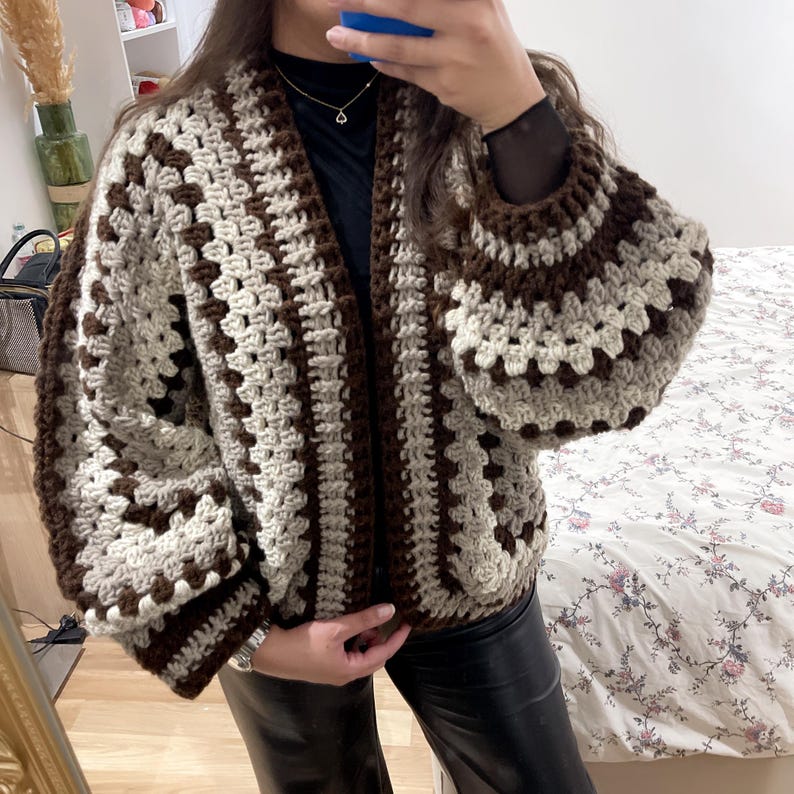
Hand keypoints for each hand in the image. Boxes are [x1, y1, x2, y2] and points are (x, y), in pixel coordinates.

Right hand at [250, 603, 411, 685]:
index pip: (384, 654)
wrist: (270, 653)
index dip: (398, 638)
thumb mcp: (336, 629)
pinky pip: (348, 655)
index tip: (408, 623)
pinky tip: (347, 628)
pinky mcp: (323, 666)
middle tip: (385, 619)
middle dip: (382, 639)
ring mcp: (333, 672)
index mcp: (351, 670)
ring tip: (364, 621)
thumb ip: (364, 619)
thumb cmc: (303, 643)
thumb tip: (390, 610)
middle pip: (374, 657)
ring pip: (360, 656)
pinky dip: (353, 642)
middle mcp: (345, 675)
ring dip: (366, 639)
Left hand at [325, 0, 545, 133]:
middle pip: (405, 8)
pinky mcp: (444, 86)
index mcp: (474, 0)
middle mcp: (467, 25)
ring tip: (334, 36)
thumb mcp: (483, 6)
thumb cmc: (491, 43)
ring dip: (361, 41)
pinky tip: (366, 57)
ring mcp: (455, 59)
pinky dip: (383, 63)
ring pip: (398, 48)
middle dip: (363, 1)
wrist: (512, 95)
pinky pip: (405, 71)